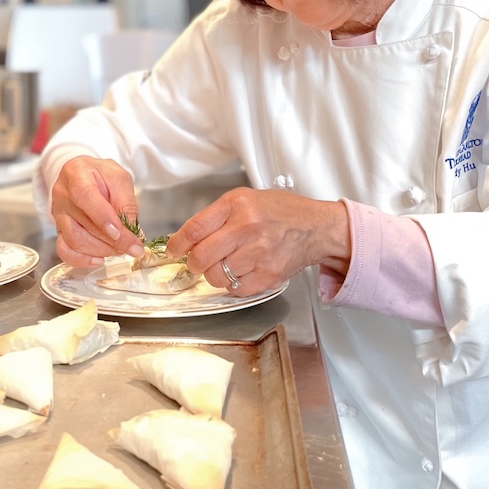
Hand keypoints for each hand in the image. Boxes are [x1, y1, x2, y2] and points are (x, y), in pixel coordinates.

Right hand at [49, 156, 145, 267]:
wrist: (84, 176)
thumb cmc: (102, 176)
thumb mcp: (120, 179)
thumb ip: (127, 203)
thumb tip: (133, 233)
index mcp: (76, 174)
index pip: (85, 197)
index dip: (103, 218)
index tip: (121, 233)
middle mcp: (62, 195)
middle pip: (83, 224)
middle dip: (112, 241)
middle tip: (133, 247)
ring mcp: (58, 214)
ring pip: (75, 240)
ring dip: (101, 250)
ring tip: (120, 249)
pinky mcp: (59, 230)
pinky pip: (64, 250)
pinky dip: (82, 260)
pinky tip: (100, 260)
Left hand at [166, 187, 350, 295]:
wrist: (315, 227)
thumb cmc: (279, 212)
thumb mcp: (244, 199)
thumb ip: (215, 217)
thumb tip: (186, 239)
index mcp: (238, 205)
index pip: (195, 228)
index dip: (178, 243)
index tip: (174, 249)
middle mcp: (248, 228)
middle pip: (201, 256)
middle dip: (193, 263)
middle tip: (196, 262)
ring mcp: (259, 254)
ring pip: (216, 277)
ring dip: (214, 274)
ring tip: (225, 264)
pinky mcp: (269, 275)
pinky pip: (236, 289)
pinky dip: (233, 285)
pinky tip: (242, 271)